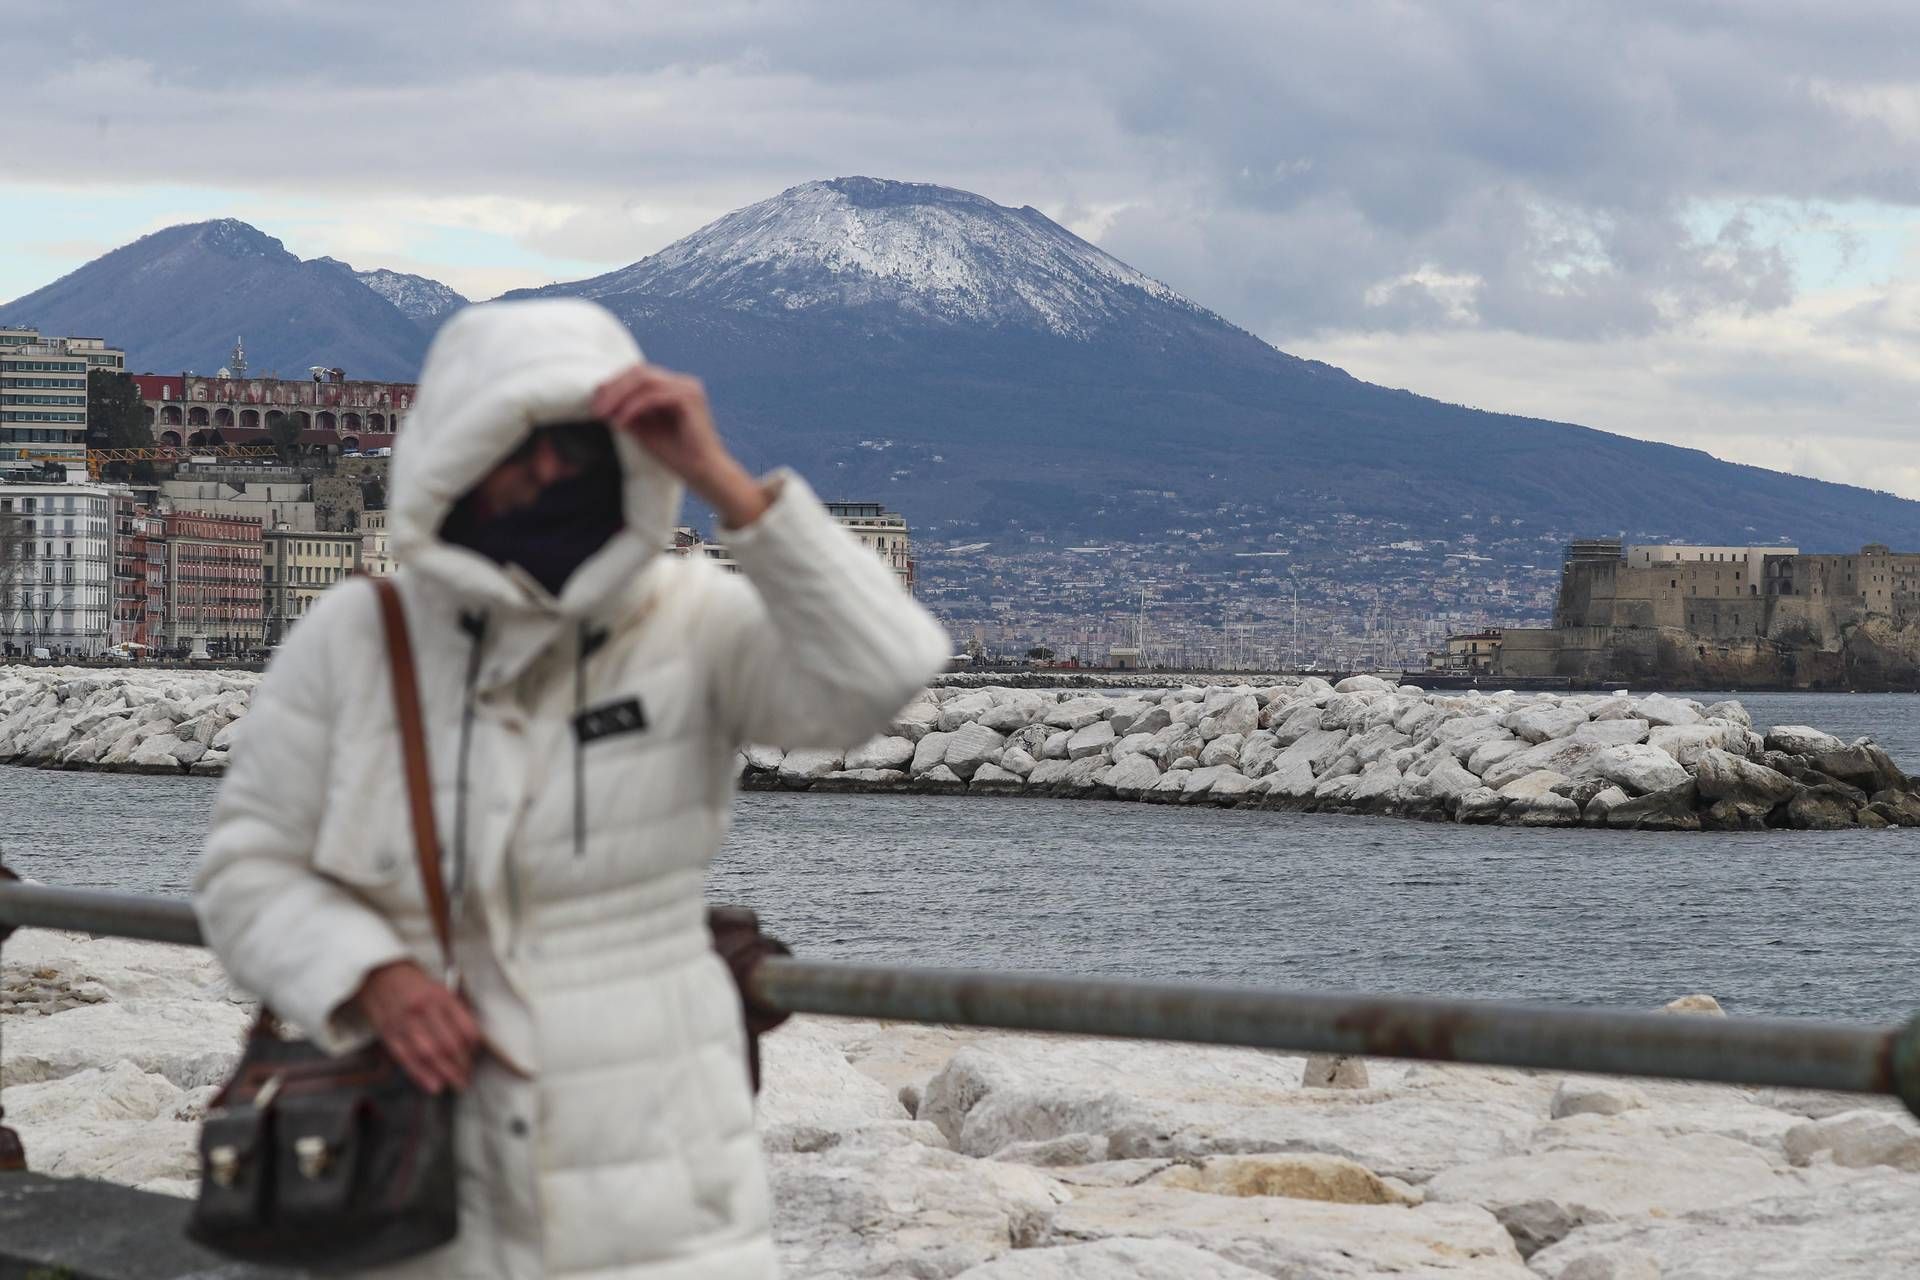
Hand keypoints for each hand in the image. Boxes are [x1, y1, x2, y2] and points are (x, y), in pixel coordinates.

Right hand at [352, 961, 480, 1092]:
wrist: (377, 974)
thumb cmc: (412, 983)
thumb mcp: (439, 988)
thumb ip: (454, 1011)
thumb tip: (470, 1040)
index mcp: (441, 996)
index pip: (465, 1028)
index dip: (474, 1047)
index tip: (475, 1056)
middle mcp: (424, 1010)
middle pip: (449, 1045)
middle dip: (462, 1066)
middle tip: (467, 1078)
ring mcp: (405, 1023)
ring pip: (429, 1054)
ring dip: (445, 1073)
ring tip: (456, 1084)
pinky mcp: (388, 1033)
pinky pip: (407, 1058)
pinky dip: (422, 1075)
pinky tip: (434, 1085)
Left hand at [592, 364, 770, 527]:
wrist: (704, 473)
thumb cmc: (677, 456)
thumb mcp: (643, 430)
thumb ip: (626, 413)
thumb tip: (600, 400)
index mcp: (674, 387)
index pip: (639, 374)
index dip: (614, 384)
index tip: (594, 401)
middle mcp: (683, 382)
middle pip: (640, 372)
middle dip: (613, 387)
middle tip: (595, 407)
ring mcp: (688, 388)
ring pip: (645, 380)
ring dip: (620, 396)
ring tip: (604, 414)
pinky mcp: (689, 399)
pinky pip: (654, 396)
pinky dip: (634, 407)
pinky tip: (621, 421)